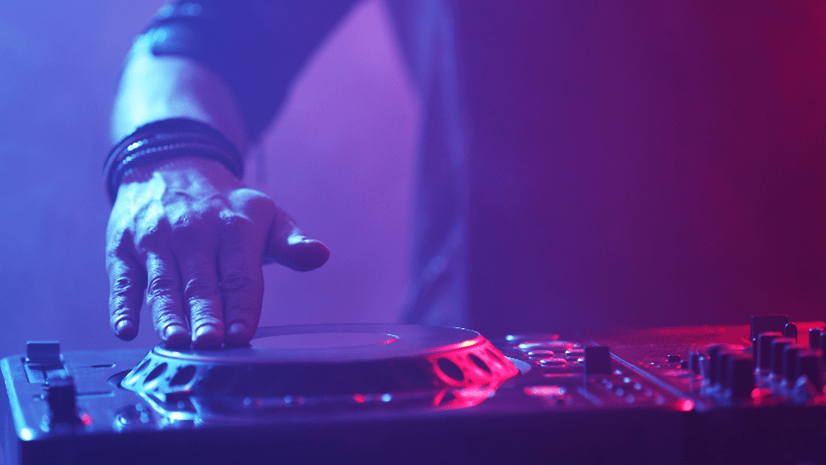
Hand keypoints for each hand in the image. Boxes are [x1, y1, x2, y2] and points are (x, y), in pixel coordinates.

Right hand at [105, 156, 328, 347]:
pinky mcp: (123, 246)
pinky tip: (125, 328)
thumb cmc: (225, 205)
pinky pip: (123, 279)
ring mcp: (156, 239)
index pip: (241, 275)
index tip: (242, 333)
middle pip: (202, 283)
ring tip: (176, 340)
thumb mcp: (266, 214)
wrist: (171, 164)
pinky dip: (121, 304)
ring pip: (164, 283)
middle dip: (206, 314)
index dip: (242, 306)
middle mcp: (194, 232)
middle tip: (210, 342)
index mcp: (235, 227)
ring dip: (168, 314)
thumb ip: (292, 241)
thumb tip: (320, 255)